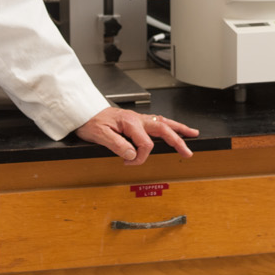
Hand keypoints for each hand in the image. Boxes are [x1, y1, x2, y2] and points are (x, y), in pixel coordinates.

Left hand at [75, 108, 199, 165]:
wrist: (83, 112)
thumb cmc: (90, 122)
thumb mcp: (100, 135)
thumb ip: (117, 145)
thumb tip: (133, 154)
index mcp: (129, 122)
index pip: (145, 144)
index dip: (140, 157)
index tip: (129, 162)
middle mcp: (137, 119)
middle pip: (163, 129)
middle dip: (177, 140)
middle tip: (188, 151)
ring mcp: (138, 118)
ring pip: (163, 122)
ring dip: (178, 129)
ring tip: (191, 134)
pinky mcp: (136, 120)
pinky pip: (157, 122)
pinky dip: (168, 125)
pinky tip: (174, 128)